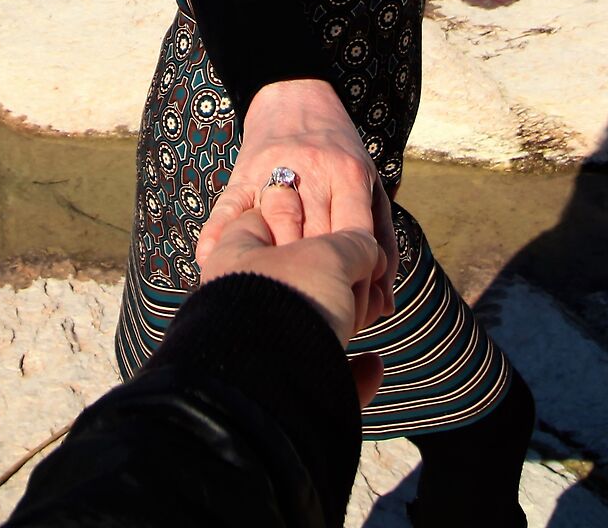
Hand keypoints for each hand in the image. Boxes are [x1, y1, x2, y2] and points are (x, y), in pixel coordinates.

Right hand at [198, 79, 398, 321]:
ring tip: (275, 306)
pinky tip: (213, 266)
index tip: (356, 313)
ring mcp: (273, 172)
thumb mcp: (368, 182)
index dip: (358, 282)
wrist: (293, 93)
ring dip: (274, 270)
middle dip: (321, 286)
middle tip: (321, 323)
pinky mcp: (240, 174)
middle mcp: (312, 174)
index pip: (356, 239)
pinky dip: (219, 238)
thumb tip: (385, 304)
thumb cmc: (339, 150)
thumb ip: (380, 239)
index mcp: (349, 175)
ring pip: (273, 229)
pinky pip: (228, 210)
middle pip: (316, 242)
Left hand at [198, 208, 387, 407]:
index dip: (298, 214)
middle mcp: (237, 301)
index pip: (258, 220)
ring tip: (370, 314)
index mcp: (235, 258)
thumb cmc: (289, 300)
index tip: (335, 225)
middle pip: (294, 279)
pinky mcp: (278, 393)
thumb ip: (352, 245)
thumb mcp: (329, 256)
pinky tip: (372, 365)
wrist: (271, 387)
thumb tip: (368, 253)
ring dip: (346, 322)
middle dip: (337, 279)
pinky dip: (350, 373)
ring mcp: (256, 348)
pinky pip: (319, 378)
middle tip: (364, 278)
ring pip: (308, 328)